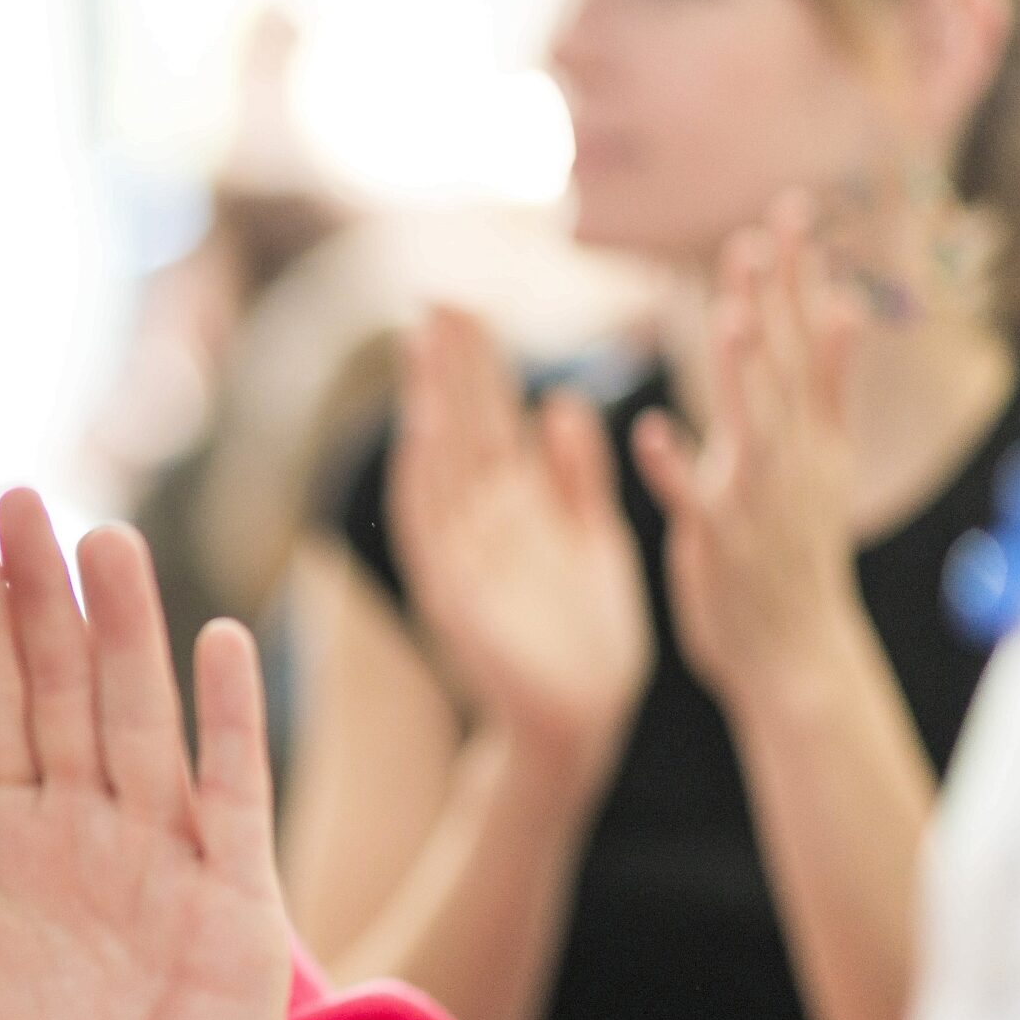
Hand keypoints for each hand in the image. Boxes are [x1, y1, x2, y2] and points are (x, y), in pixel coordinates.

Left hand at [0, 489, 290, 1019]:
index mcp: (2, 840)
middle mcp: (82, 831)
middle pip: (64, 690)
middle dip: (41, 599)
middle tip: (19, 498)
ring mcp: (161, 858)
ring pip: (142, 718)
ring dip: (127, 632)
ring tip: (106, 541)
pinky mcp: (234, 903)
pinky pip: (231, 794)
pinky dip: (228, 723)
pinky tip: (219, 641)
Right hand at [390, 305, 650, 790]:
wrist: (584, 723)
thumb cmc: (590, 642)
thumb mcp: (594, 544)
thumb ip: (577, 479)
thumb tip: (563, 405)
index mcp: (519, 508)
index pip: (493, 421)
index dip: (480, 367)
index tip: (471, 308)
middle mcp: (483, 524)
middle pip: (461, 429)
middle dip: (450, 366)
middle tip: (438, 297)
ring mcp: (464, 557)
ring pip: (442, 466)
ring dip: (432, 405)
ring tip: (426, 343)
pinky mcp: (457, 597)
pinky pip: (433, 530)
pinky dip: (425, 481)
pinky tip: (424, 434)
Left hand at [633, 208, 867, 713]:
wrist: (796, 649)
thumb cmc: (797, 546)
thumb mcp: (826, 458)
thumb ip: (829, 382)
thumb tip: (844, 303)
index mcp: (813, 432)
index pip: (807, 338)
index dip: (801, 276)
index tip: (795, 209)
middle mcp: (792, 456)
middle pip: (779, 366)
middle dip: (769, 301)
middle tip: (756, 234)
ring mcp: (757, 496)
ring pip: (749, 423)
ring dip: (739, 372)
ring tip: (727, 316)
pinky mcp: (718, 539)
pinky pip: (692, 499)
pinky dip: (675, 466)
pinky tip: (650, 432)